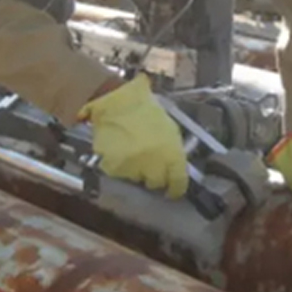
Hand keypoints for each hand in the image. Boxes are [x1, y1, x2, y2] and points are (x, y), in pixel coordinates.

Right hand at [76, 75, 188, 197]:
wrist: (118, 101)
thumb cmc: (147, 111)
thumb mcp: (170, 129)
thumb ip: (173, 152)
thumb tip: (173, 168)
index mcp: (173, 156)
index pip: (178, 184)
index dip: (175, 188)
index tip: (172, 190)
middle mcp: (154, 168)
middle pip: (155, 183)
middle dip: (154, 175)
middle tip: (149, 162)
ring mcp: (133, 170)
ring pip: (135, 178)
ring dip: (135, 169)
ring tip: (131, 150)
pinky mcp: (113, 169)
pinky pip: (118, 172)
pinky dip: (118, 165)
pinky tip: (118, 149)